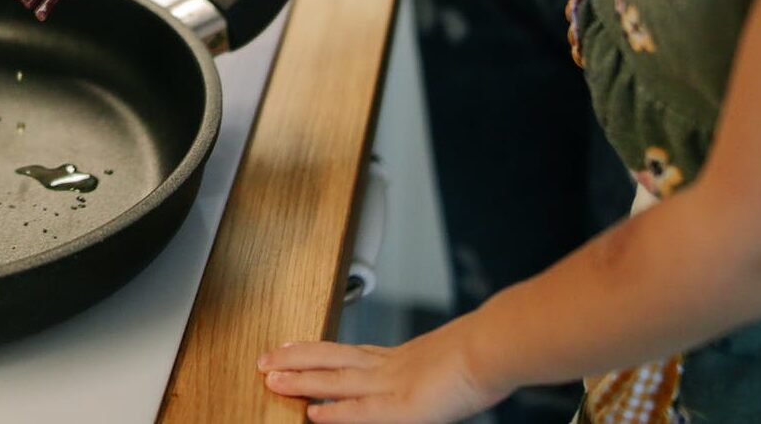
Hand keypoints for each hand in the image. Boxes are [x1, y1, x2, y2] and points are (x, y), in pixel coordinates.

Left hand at [258, 328, 504, 423]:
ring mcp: (392, 384)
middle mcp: (388, 366)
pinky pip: (361, 411)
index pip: (348, 353)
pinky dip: (335, 412)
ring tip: (271, 379)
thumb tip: (430, 379)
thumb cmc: (484, 353)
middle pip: (330, 359)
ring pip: (335, 380)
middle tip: (264, 360)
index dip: (316, 351)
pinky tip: (312, 414)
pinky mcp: (403, 407)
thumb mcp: (449, 361)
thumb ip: (429, 371)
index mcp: (400, 356)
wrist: (496, 347)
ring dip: (301, 380)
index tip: (291, 346)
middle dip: (294, 360)